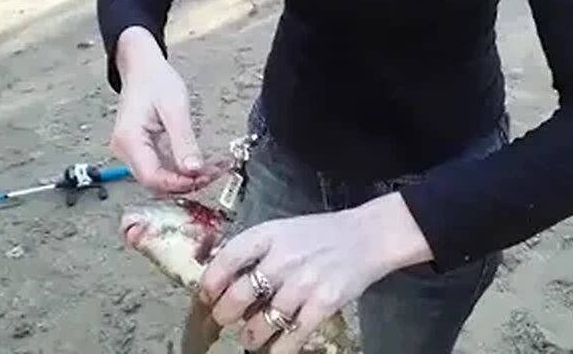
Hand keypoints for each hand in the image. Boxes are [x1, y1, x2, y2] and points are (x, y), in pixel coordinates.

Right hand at [109, 28, 224, 193]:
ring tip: (213, 168)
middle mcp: (125, 150)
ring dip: (186, 178)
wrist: (142, 67)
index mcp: (129, 139)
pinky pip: (162, 167)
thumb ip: (183, 141)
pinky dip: (182, 168)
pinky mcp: (141, 150)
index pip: (152, 177)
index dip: (179, 184)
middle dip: (186, 183)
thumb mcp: (175, 107)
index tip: (204, 177)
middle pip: (156, 182)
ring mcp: (132, 152)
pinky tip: (202, 163)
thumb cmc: (155, 80)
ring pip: (160, 177)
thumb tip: (194, 170)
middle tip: (214, 173)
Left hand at [198, 193, 432, 352]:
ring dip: (250, 336)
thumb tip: (219, 275)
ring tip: (250, 337)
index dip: (210, 283)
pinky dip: (280, 350)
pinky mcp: (324, 304)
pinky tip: (275, 351)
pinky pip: (293, 337)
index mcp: (268, 235)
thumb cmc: (318, 234)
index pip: (226, 260)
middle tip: (224, 320)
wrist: (367, 236)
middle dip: (224, 315)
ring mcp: (303, 283)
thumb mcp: (281, 230)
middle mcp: (282, 259)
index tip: (205, 296)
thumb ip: (253, 249)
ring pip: (262, 322)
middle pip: (238, 296)